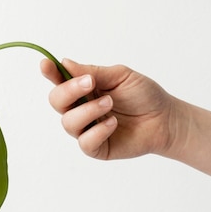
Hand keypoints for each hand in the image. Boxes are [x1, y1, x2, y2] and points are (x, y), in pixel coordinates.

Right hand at [41, 58, 175, 159]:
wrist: (165, 119)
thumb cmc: (144, 95)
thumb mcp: (120, 76)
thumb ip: (93, 72)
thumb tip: (65, 63)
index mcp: (84, 89)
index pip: (60, 81)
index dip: (50, 73)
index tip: (46, 64)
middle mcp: (81, 109)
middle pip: (56, 101)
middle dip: (69, 91)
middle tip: (91, 84)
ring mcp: (87, 129)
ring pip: (68, 123)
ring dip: (89, 110)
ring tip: (110, 103)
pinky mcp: (96, 148)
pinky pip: (85, 142)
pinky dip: (98, 131)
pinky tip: (113, 123)